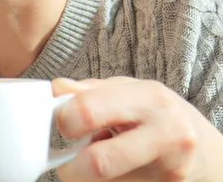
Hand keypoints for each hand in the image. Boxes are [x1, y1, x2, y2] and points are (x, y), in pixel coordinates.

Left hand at [52, 77, 221, 181]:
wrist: (209, 154)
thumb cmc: (160, 116)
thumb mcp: (130, 92)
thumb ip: (91, 91)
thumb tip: (56, 89)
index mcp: (149, 99)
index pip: (87, 112)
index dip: (63, 121)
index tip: (61, 125)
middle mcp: (165, 135)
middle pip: (97, 162)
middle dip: (69, 167)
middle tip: (66, 162)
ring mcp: (169, 170)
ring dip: (88, 178)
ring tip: (100, 160)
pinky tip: (117, 172)